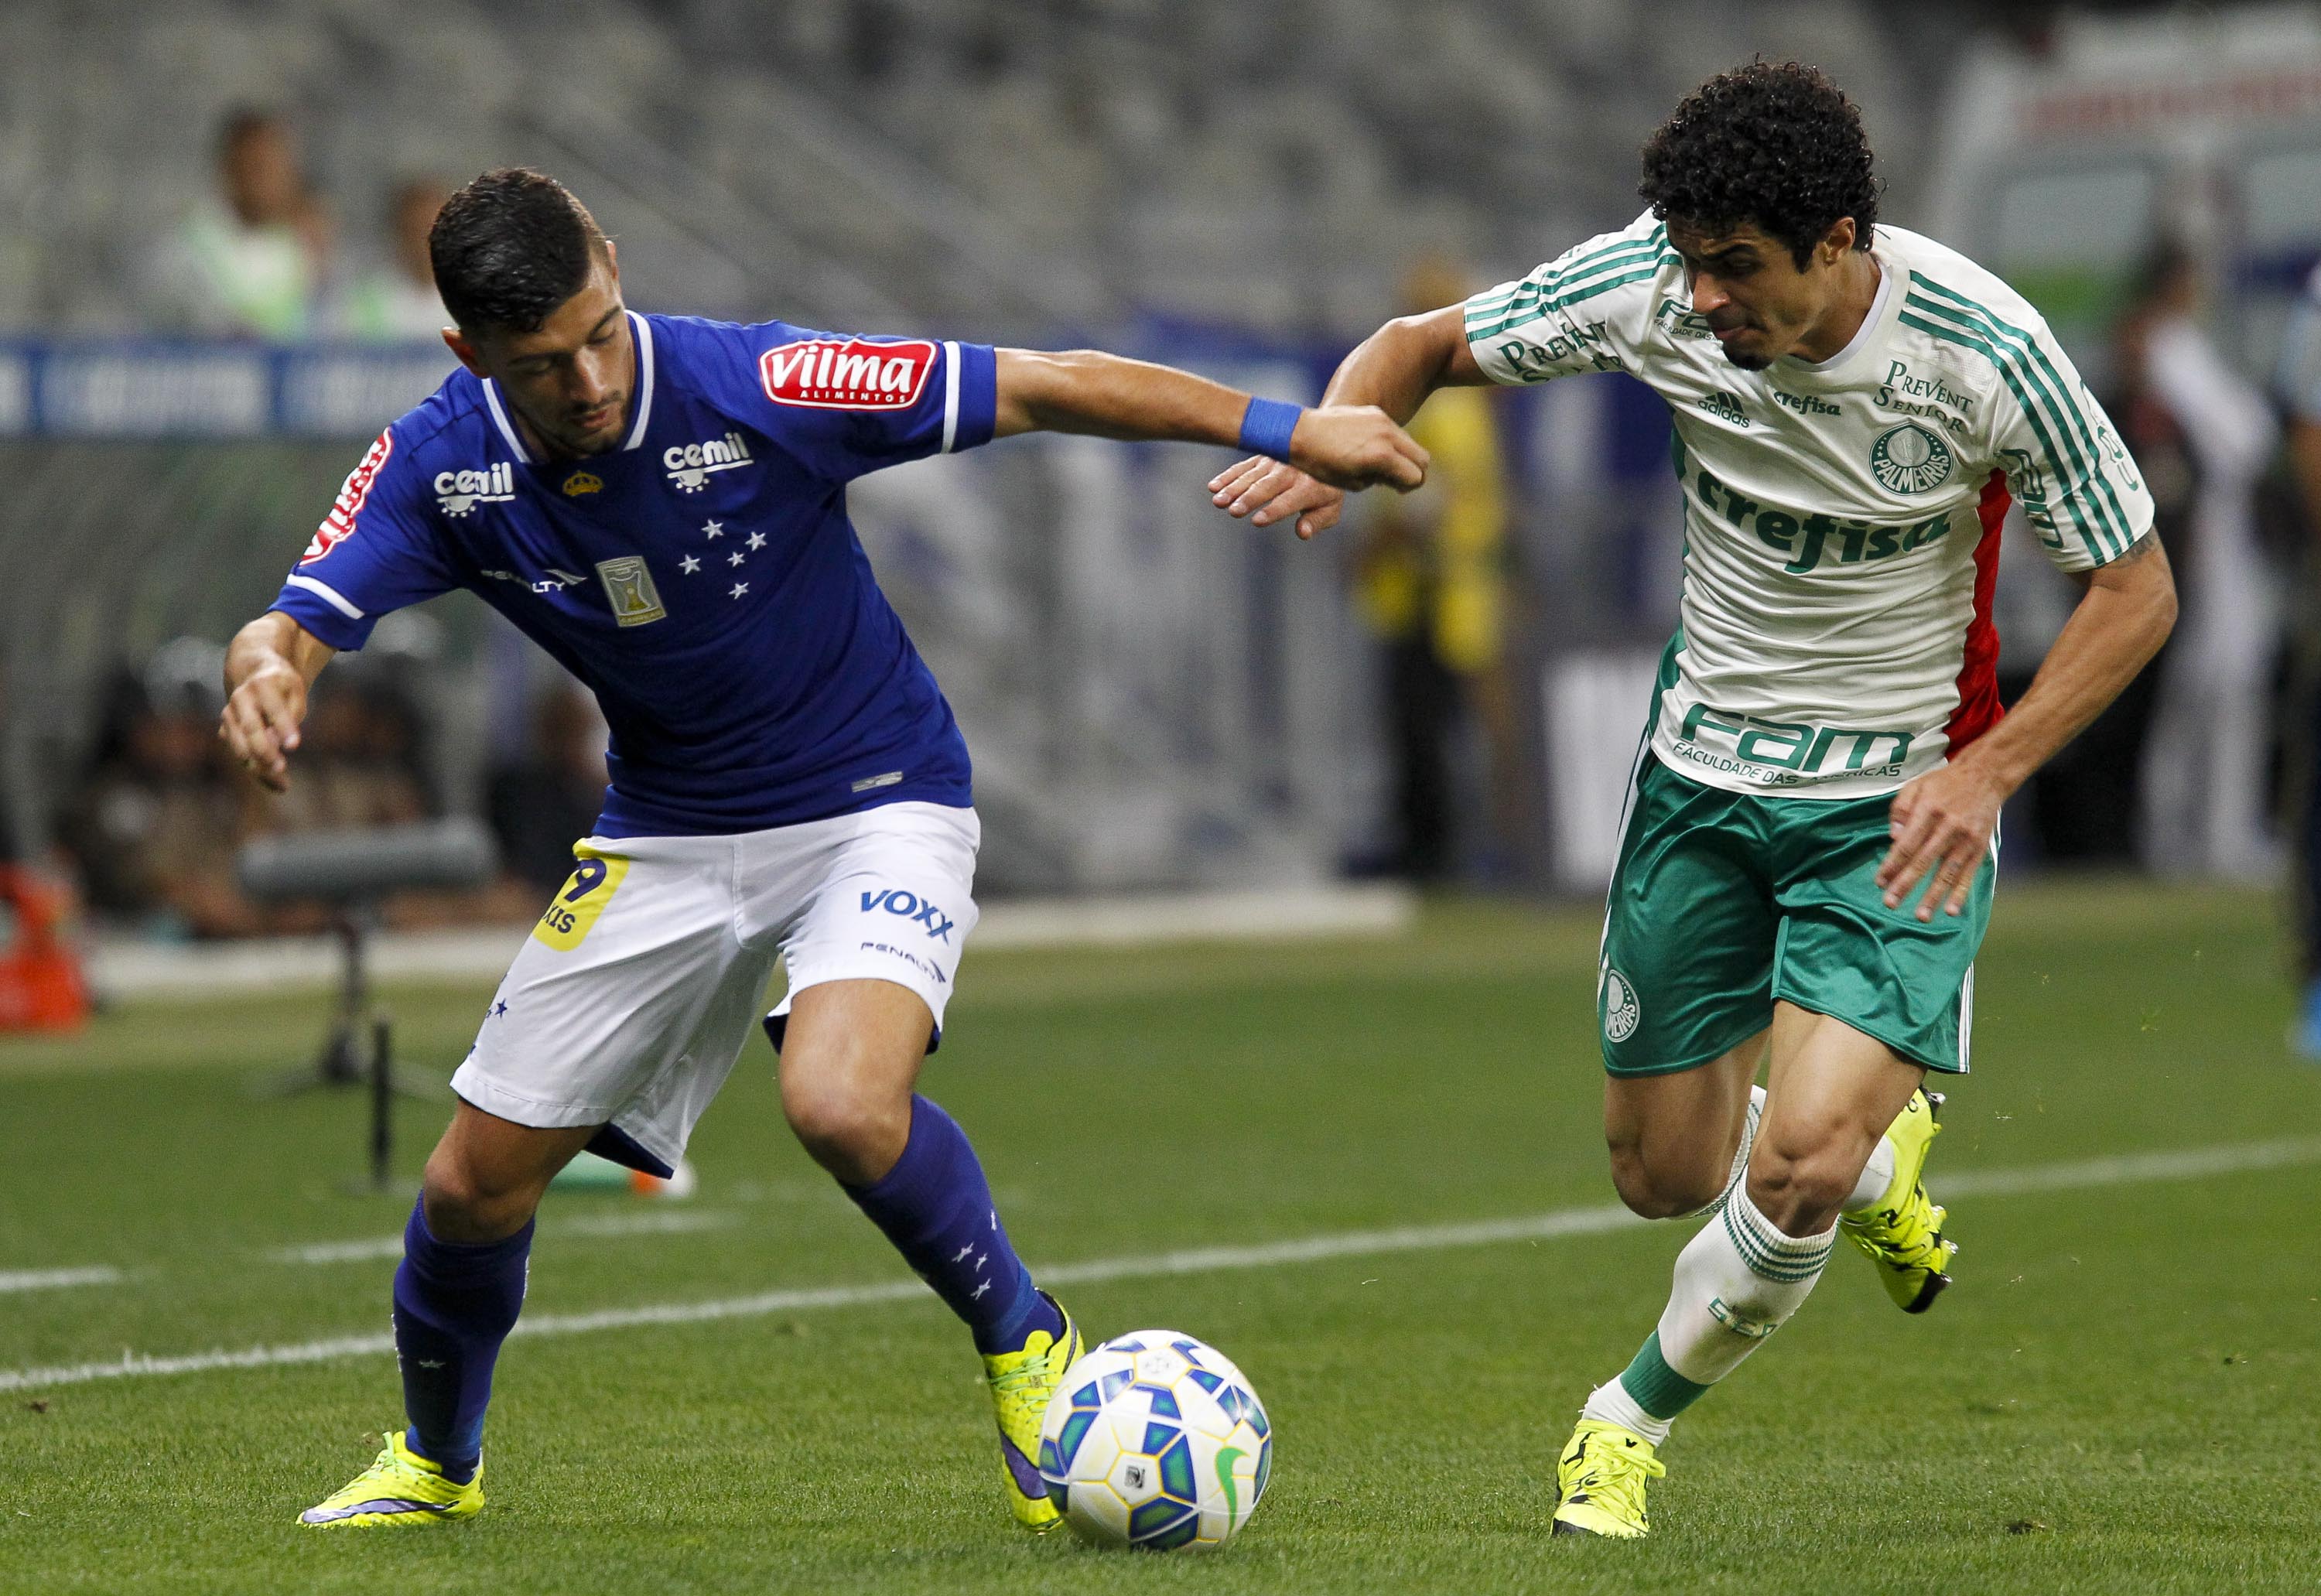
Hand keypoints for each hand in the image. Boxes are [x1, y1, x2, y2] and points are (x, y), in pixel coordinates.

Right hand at [218, 660, 308, 792]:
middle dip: (265, 750)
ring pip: (240, 745)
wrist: (255, 674)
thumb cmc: (283, 688)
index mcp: (262, 685)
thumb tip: (276, 744)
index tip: (294, 745)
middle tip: (281, 767)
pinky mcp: (226, 730)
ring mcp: (229, 715)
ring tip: (282, 782)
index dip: (284, 727)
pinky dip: (257, 772)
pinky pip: (240, 754)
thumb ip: (289, 716)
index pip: (274, 708)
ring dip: (259, 766)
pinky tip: (278, 786)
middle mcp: (241, 699)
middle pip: (251, 728)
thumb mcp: (295, 694)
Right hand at [1208, 457, 1346, 539]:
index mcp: (1309, 486)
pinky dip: (1227, 476)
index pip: (1289, 501)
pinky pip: (1243, 467)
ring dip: (1233, 488)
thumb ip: (1317, 521)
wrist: (1325, 448)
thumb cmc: (1326, 488)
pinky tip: (1212, 487)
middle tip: (1233, 510)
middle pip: (1266, 487)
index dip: (1274, 511)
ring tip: (1217, 501)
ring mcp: (1274, 462)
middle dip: (1249, 498)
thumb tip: (1303, 533)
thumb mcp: (1330, 507)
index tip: (1257, 520)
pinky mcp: (1262, 457)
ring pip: (1251, 476)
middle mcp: (1290, 472)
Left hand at [1286, 404, 1428, 493]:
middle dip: (1414, 472)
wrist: (1301, 433)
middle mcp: (1387, 435)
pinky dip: (1391, 442)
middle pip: (1422, 458)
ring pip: (1411, 443)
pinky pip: (1395, 431)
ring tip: (1383, 465)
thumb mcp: (1354, 483)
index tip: (1394, 489)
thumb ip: (1382, 480)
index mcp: (1382, 457)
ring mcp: (1382, 421)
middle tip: (1396, 480)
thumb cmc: (1322, 465)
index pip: (1415, 477)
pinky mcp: (1375, 412)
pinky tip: (1372, 448)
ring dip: (1404, 456)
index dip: (1407, 487)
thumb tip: (1398, 478)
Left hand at [1877, 760, 2008, 921]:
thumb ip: (1901, 810)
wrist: (1986, 776)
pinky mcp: (1979, 847)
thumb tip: (1893, 838)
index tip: (1879, 882)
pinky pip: (1968, 874)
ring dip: (1933, 896)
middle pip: (1923, 860)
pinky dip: (1960, 893)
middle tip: (1890, 903)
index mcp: (1928, 810)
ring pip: (1946, 872)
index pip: (1906, 844)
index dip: (1892, 864)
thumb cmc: (1944, 782)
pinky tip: (1951, 911)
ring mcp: (1966, 839)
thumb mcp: (1916, 786)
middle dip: (1905, 884)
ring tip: (1920, 917)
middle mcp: (1948, 826)